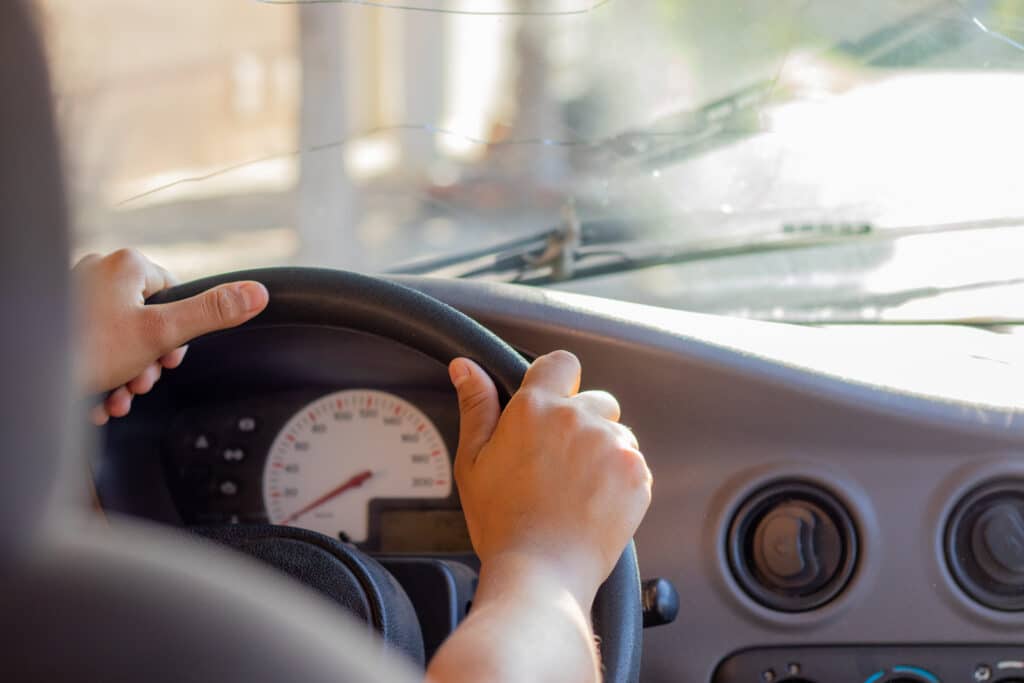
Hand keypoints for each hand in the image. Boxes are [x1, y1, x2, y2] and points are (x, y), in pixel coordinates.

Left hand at [74, 249, 268, 424]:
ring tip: (117, 397)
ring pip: (117, 337)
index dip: (178, 332)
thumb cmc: (85, 351)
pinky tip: (96, 399)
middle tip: (141, 382)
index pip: (174, 292)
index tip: (168, 357)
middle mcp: (98, 272)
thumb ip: (212, 313)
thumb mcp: (162, 334)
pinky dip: (99, 374)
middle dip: (148, 361)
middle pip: (146, 318)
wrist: (26, 380)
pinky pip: (90, 345)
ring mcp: (71, 294)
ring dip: (126, 375)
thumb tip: (258, 293)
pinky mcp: (55, 320)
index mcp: (127, 265)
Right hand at [448, 350, 651, 607]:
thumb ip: (477, 407)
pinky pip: (632, 462)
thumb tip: (466, 367)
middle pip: (595, 400)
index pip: (561, 364)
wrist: (542, 572)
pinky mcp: (636, 473)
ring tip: (576, 489)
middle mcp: (578, 418)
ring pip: (616, 433)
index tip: (552, 405)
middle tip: (558, 464)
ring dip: (602, 451)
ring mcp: (611, 445)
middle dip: (582, 423)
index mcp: (535, 408)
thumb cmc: (503, 522)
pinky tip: (594, 503)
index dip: (557, 380)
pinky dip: (619, 479)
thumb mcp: (474, 462)